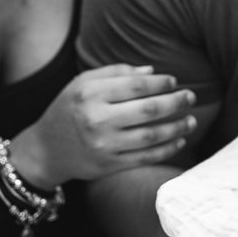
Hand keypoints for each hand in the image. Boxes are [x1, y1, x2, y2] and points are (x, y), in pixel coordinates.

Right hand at [10, 64, 195, 186]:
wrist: (45, 149)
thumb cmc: (69, 109)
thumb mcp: (82, 83)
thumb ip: (115, 73)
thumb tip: (152, 71)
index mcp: (90, 94)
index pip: (136, 85)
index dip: (161, 83)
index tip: (174, 82)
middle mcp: (96, 119)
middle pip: (149, 110)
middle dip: (176, 102)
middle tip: (191, 97)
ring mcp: (104, 145)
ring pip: (152, 135)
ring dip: (177, 127)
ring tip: (191, 120)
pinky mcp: (109, 165)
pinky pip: (146, 157)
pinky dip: (167, 149)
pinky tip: (179, 140)